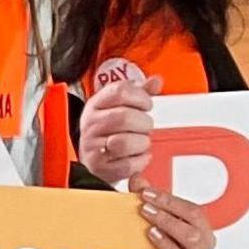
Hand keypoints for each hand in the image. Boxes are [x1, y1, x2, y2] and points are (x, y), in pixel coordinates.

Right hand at [78, 68, 156, 186]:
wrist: (92, 158)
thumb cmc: (109, 130)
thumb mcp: (119, 106)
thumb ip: (140, 92)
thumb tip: (156, 81)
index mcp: (96, 104)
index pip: (120, 91)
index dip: (141, 97)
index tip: (146, 105)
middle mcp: (91, 124)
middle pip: (124, 117)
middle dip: (143, 123)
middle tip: (144, 126)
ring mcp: (92, 146)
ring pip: (124, 142)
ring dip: (141, 143)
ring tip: (140, 142)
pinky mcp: (99, 167)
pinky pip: (127, 164)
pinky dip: (139, 161)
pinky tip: (138, 156)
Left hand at [135, 186, 212, 248]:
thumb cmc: (162, 234)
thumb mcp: (155, 213)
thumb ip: (147, 196)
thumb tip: (137, 179)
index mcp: (202, 229)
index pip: (194, 213)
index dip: (170, 202)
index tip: (146, 194)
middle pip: (194, 237)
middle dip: (168, 221)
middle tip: (145, 211)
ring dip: (169, 247)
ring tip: (151, 234)